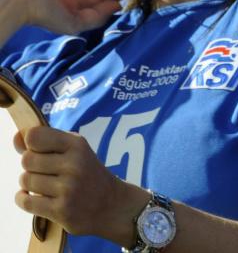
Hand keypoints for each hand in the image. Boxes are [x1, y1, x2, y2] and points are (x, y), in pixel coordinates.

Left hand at [14, 126, 143, 242]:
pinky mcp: (61, 210)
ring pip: (25, 180)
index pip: (34, 136)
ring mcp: (68, 189)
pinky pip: (25, 201)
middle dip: (31, 166)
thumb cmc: (87, 174)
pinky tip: (36, 198)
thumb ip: (45, 142)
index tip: (41, 151)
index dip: (31, 144)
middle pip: (27, 159)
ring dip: (30, 184)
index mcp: (77, 145)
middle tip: (45, 172)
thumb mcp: (75, 151)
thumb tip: (15, 138)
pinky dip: (23, 199)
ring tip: (45, 186)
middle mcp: (74, 164)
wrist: (112, 205)